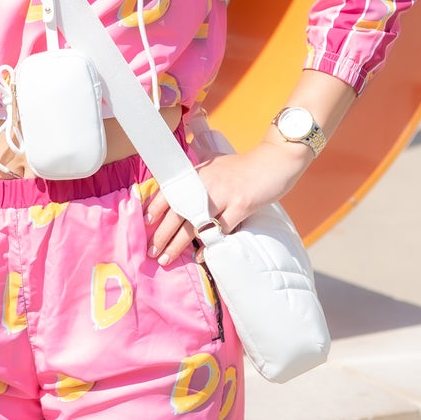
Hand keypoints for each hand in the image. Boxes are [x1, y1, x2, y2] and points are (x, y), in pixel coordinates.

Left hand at [143, 137, 309, 265]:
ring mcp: (223, 195)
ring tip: (166, 259)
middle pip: (177, 213)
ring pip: (194, 225)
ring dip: (178, 245)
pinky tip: (198, 256)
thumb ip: (198, 173)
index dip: (155, 209)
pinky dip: (207, 246)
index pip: (169, 192)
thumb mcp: (215, 162)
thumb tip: (180, 181)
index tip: (145, 224)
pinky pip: (219, 230)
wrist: (275, 160)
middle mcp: (206, 183)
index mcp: (197, 173)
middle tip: (151, 252)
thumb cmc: (243, 166)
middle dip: (161, 235)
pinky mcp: (240, 206)